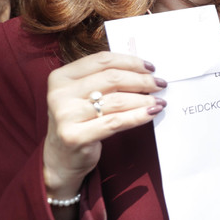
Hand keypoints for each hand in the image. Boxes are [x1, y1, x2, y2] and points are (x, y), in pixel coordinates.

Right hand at [43, 51, 166, 201]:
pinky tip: (151, 113)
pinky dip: (138, 116)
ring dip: (144, 99)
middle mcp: (59, 94)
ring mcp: (65, 116)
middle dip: (142, 80)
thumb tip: (143, 70)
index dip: (130, 62)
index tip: (150, 67)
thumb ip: (103, 79)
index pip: (102, 60)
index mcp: (60, 77)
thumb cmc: (78, 121)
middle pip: (112, 78)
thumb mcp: (82, 95)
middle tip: (160, 84)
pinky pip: (116, 122)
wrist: (60, 158)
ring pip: (117, 100)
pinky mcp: (75, 136)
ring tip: (159, 101)